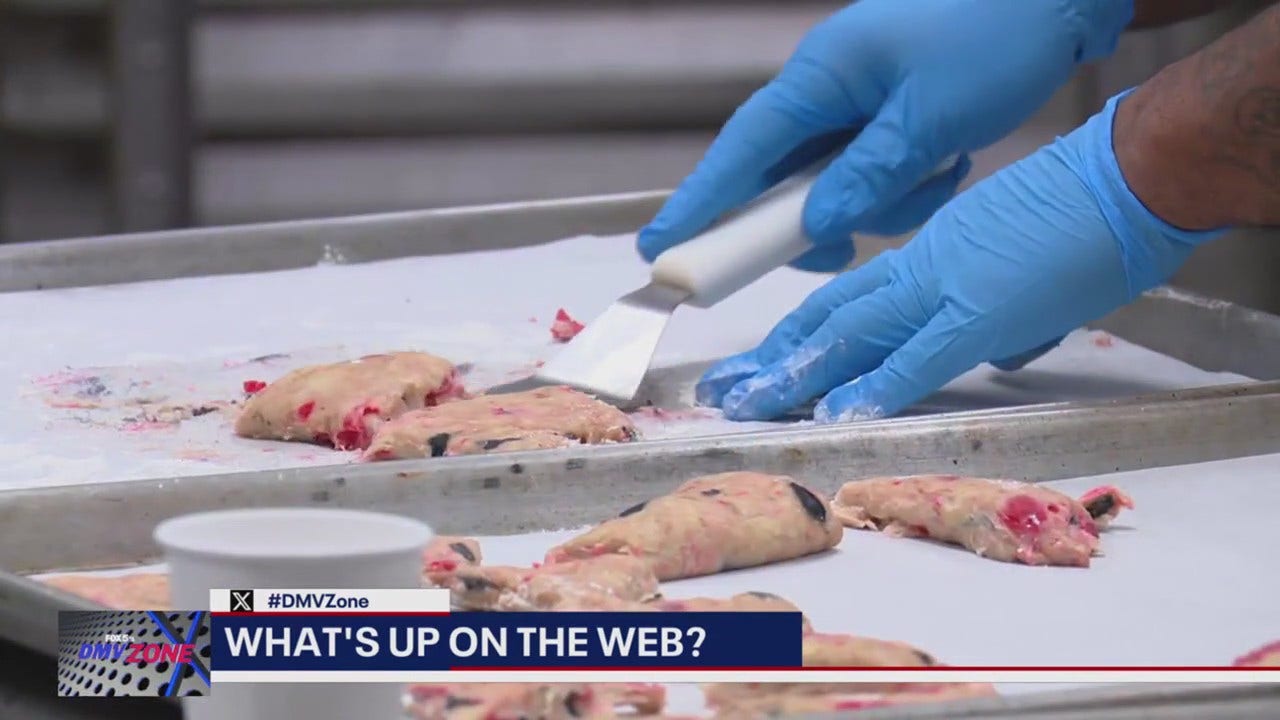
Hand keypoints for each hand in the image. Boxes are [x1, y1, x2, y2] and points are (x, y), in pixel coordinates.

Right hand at [637, 0, 1134, 271]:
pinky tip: (949, 162)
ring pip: (834, 184)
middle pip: (783, 176)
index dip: (699, 203)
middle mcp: (827, 89)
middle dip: (810, 218)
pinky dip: (904, 185)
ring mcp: (857, 103)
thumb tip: (813, 229)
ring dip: (880, 200)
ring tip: (939, 173)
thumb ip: (865, 178)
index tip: (659, 248)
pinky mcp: (889, 115)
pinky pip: (872, 173)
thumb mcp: (928, 119)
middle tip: (832, 250)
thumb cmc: (993, 38)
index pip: (741, 150)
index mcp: (819, 76)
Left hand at [697, 91, 1223, 421]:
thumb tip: (993, 355)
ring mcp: (943, 291)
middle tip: (723, 390)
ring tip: (747, 404)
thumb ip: (994, 316)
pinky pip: (914, 361)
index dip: (798, 336)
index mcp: (928, 261)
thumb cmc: (1087, 216)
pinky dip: (873, 391)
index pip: (847, 303)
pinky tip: (835, 415)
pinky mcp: (980, 313)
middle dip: (773, 360)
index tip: (761, 363)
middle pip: (830, 320)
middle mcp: (919, 272)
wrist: (1125, 178)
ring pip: (850, 336)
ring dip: (797, 376)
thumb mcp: (1018, 272)